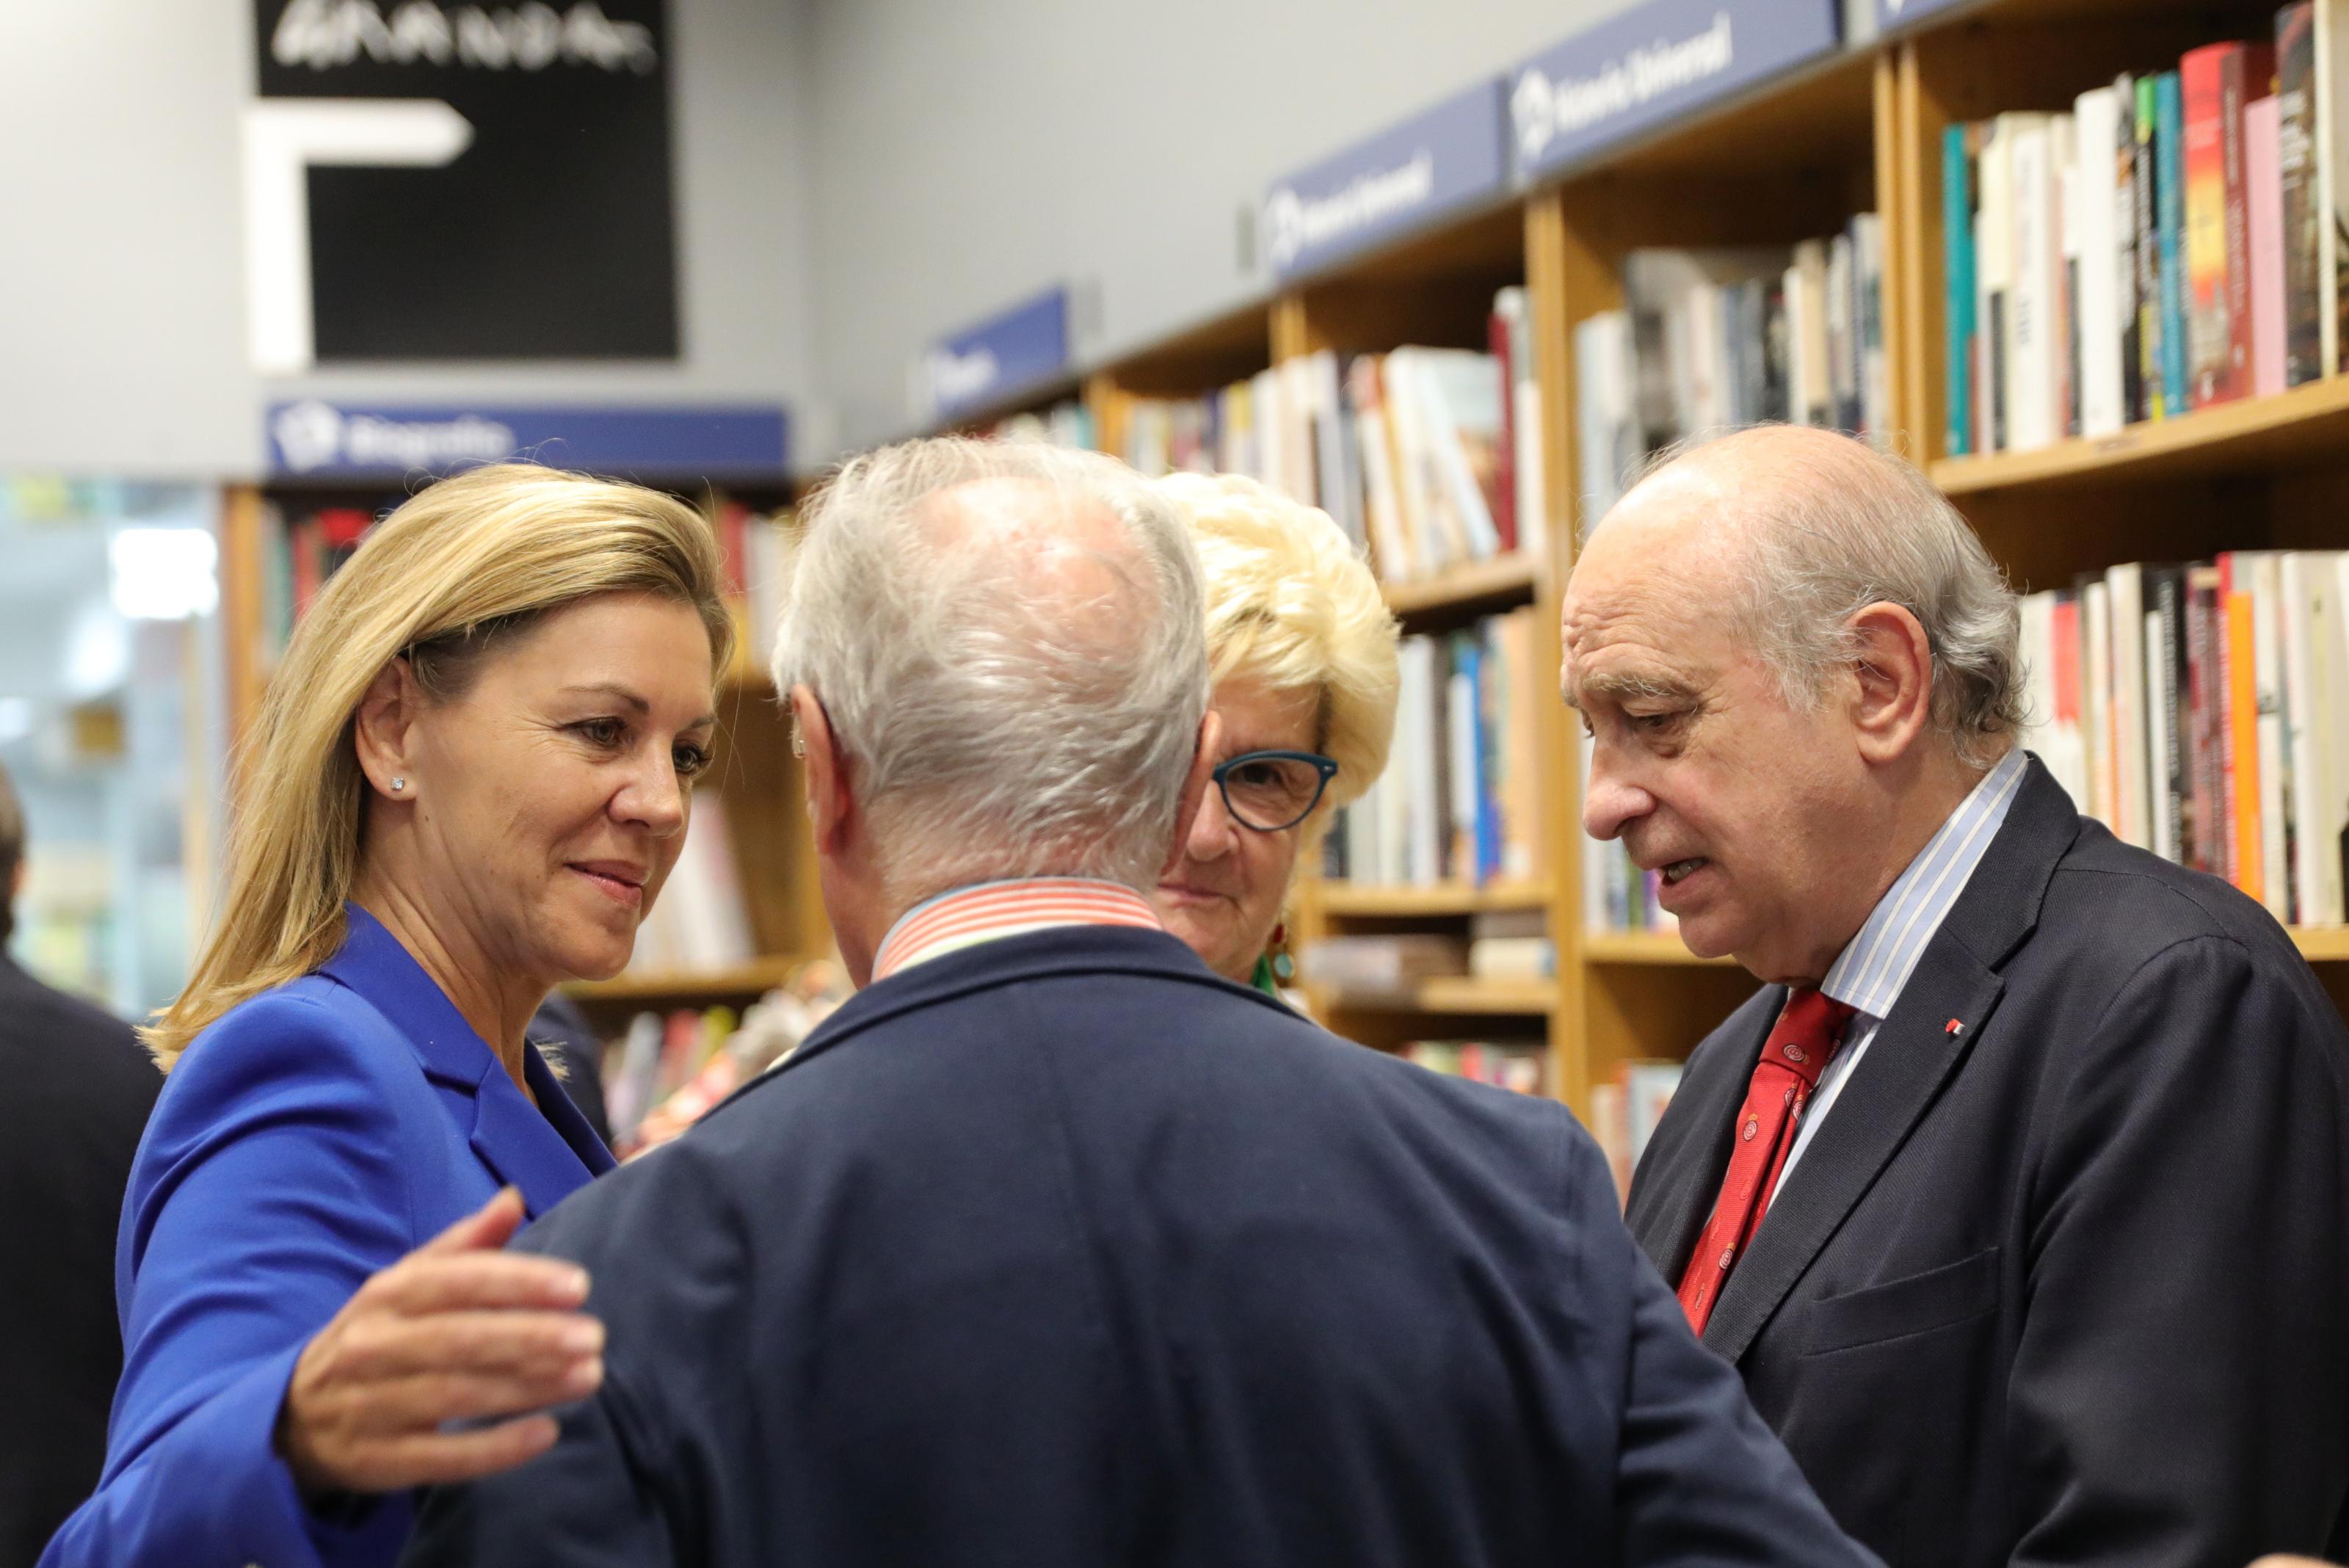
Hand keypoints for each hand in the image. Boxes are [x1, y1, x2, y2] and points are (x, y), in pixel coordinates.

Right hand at [276, 1187, 603, 1494]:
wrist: (293, 1416)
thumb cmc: (380, 1336)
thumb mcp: (409, 1283)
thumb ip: (466, 1245)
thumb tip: (512, 1198)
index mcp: (386, 1294)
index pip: (455, 1281)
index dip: (518, 1281)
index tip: (578, 1286)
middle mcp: (373, 1346)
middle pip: (458, 1339)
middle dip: (530, 1336)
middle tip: (593, 1337)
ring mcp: (370, 1406)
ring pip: (453, 1395)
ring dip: (526, 1388)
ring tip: (587, 1378)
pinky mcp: (376, 1461)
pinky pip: (439, 1456)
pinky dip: (494, 1449)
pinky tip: (546, 1433)